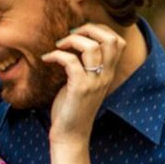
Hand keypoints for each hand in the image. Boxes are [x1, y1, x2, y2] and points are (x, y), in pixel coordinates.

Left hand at [44, 24, 124, 143]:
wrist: (71, 134)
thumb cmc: (72, 107)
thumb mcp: (84, 83)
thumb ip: (84, 66)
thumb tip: (70, 45)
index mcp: (108, 73)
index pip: (118, 41)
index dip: (100, 30)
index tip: (79, 33)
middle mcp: (105, 75)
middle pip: (110, 39)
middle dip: (89, 29)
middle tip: (70, 34)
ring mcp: (94, 82)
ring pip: (92, 47)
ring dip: (72, 40)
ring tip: (58, 45)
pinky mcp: (79, 89)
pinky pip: (71, 62)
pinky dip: (56, 55)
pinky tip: (46, 59)